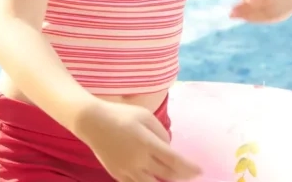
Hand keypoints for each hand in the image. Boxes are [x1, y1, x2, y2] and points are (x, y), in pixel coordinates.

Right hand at [75, 100, 201, 181]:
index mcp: (147, 144)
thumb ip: (161, 132)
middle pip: (167, 175)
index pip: (175, 161)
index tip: (200, 170)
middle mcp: (139, 160)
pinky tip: (154, 179)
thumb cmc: (120, 115)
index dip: (189, 168)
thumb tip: (169, 148)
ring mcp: (128, 170)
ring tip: (174, 178)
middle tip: (191, 175)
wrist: (92, 122)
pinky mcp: (118, 175)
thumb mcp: (145, 116)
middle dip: (182, 176)